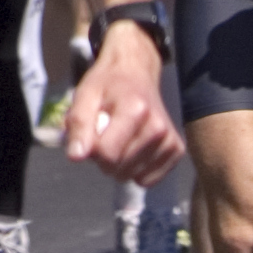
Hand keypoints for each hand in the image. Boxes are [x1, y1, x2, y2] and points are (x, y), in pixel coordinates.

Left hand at [65, 23, 182, 184]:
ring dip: (120, 164)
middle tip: (107, 134)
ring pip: (132, 176)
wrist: (136, 72)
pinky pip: (148, 179)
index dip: (93, 151)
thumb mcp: (84, 96)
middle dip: (105, 158)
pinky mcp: (176, 150)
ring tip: (120, 139)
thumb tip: (76, 157)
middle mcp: (157, 126)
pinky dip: (137, 170)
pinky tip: (135, 148)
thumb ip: (78, 125)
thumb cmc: (107, 85)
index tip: (93, 134)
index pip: (107, 154)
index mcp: (135, 110)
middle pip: (119, 168)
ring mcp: (169, 139)